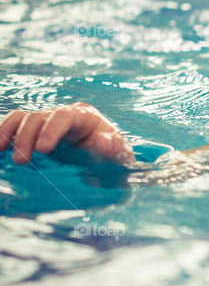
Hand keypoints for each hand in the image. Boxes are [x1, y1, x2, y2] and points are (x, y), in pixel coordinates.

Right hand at [0, 103, 133, 164]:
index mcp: (86, 118)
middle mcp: (64, 116)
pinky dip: (2, 132)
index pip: (65, 116)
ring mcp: (46, 123)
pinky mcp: (34, 134)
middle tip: (21, 161)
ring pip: (22, 118)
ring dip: (8, 132)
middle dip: (27, 136)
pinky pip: (13, 126)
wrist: (105, 169)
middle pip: (39, 116)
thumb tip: (104, 141)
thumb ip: (116, 150)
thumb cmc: (113, 162)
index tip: (42, 149)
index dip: (51, 129)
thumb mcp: (120, 159)